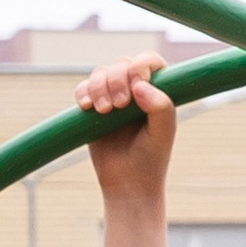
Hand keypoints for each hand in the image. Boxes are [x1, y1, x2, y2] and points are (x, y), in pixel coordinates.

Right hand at [77, 53, 176, 201]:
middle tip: (119, 106)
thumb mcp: (163, 133)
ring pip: (100, 73)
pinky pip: (83, 89)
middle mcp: (135, 89)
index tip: (136, 88)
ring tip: (103, 111)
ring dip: (98, 87)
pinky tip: (86, 107)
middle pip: (121, 64)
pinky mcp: (92, 109)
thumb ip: (160, 107)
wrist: (128, 185)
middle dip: (117, 79)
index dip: (140, 67)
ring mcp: (112, 97)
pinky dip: (82, 93)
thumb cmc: (151, 159)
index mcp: (157, 90)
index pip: (148, 61)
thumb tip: (140, 85)